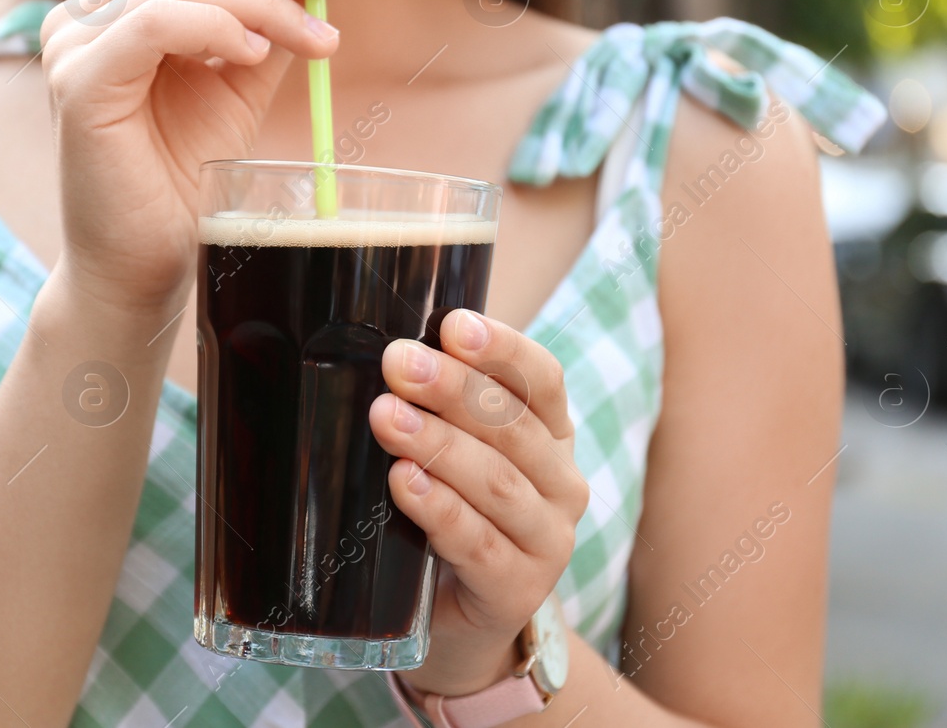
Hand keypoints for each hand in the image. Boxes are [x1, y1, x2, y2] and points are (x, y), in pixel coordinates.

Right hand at [38, 0, 346, 306]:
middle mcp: (86, 17)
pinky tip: (258, 51)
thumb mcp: (239, 89)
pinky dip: (216, 26)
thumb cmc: (187, 182)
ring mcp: (74, 46)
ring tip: (319, 37)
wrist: (146, 265)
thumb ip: (267, 29)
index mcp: (119, 9)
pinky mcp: (79, 81)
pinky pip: (154, 23)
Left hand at [369, 308, 589, 696]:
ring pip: (496, 481)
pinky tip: (404, 483)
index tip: (451, 325)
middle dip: (452, 389)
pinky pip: (478, 542)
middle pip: (513, 426)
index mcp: (551, 434)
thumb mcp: (455, 453)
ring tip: (388, 417)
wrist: (459, 621)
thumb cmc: (453, 514)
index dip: (501, 349)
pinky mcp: (518, 589)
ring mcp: (548, 539)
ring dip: (439, 444)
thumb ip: (437, 406)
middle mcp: (562, 482)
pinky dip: (439, 508)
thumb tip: (385, 351)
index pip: (541, 379)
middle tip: (399, 363)